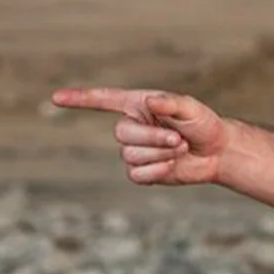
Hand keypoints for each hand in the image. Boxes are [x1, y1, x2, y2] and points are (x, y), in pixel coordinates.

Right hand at [51, 86, 230, 187]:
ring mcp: (135, 150)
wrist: (217, 152)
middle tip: (179, 140)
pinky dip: (156, 172)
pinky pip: (136, 175)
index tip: (56, 98)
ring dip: (158, 155)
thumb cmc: (204, 124)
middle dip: (152, 139)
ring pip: (129, 156)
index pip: (103, 100)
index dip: (79, 99)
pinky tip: (171, 167)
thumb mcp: (191, 108)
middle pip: (121, 134)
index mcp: (139, 104)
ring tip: (180, 150)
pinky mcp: (142, 172)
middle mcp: (133, 126)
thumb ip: (171, 103)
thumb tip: (150, 102)